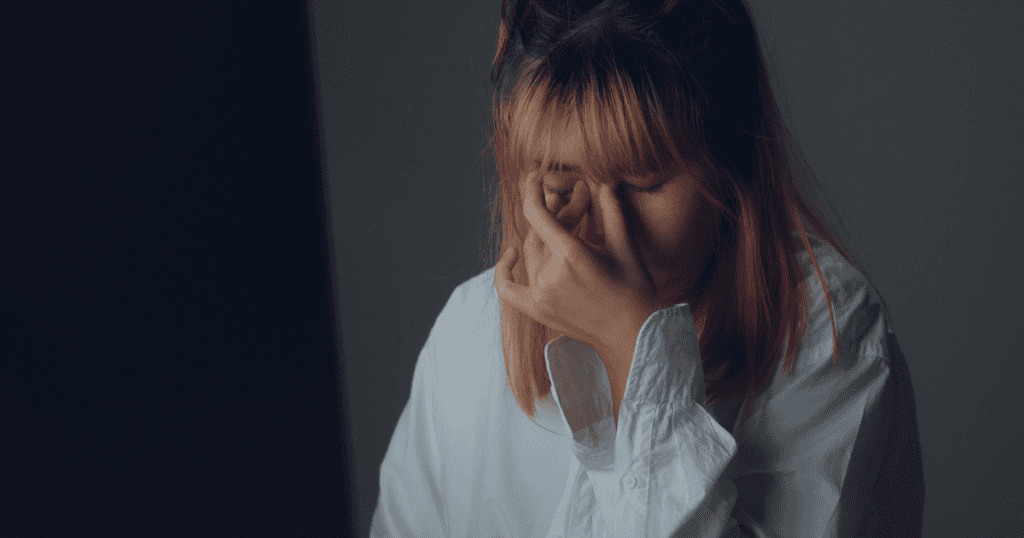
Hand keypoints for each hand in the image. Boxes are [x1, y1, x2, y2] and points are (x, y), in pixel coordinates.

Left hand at [493, 170, 659, 383]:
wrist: (630, 335)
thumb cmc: (634, 290)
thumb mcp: (626, 247)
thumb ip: (612, 211)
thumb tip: (606, 181)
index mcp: (571, 255)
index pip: (536, 213)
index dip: (531, 189)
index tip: (534, 176)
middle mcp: (550, 274)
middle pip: (538, 232)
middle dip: (554, 213)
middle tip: (569, 202)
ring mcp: (540, 294)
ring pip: (530, 254)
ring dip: (541, 236)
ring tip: (558, 223)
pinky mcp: (537, 310)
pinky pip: (507, 288)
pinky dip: (503, 270)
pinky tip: (511, 254)